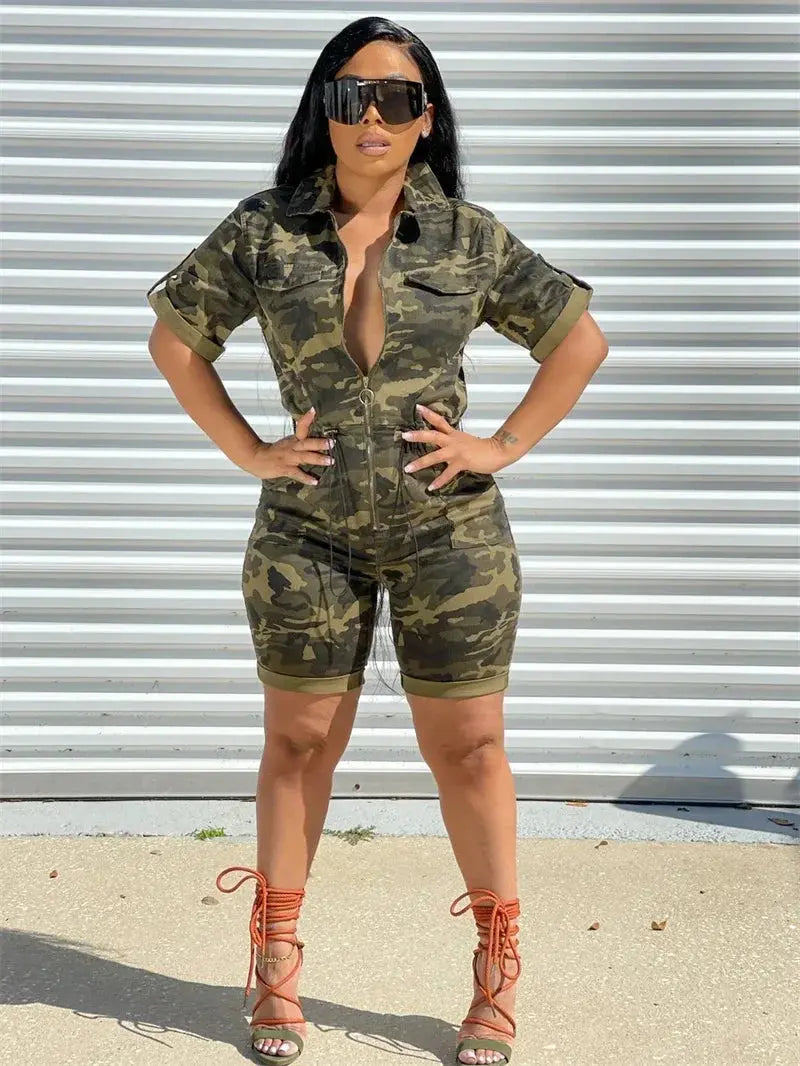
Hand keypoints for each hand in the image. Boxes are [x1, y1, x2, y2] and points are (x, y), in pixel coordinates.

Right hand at [243, 407, 333, 483]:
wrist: (254, 457)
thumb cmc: (274, 451)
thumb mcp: (288, 442)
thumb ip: (301, 440)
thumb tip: (315, 435)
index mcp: (293, 440)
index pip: (301, 427)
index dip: (307, 419)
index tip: (313, 411)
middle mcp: (292, 448)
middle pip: (307, 443)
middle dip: (319, 443)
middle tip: (331, 443)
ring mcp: (288, 458)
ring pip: (305, 457)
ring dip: (317, 459)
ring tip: (330, 461)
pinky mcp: (284, 469)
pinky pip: (297, 474)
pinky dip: (306, 478)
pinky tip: (315, 481)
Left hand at [401, 404, 520, 491]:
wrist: (497, 451)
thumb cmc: (483, 448)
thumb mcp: (465, 441)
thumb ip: (453, 441)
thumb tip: (443, 444)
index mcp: (453, 435)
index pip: (439, 421)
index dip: (428, 414)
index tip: (418, 408)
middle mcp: (452, 441)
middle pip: (433, 435)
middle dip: (418, 435)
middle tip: (404, 435)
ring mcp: (456, 452)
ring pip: (435, 456)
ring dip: (421, 462)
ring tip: (408, 468)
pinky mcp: (461, 463)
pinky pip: (447, 473)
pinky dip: (439, 481)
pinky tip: (431, 487)